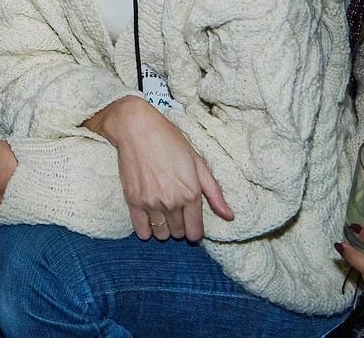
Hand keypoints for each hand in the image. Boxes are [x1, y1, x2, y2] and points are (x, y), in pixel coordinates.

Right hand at [86, 96, 232, 242]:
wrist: (137, 128)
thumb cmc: (170, 140)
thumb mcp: (197, 162)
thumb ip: (214, 192)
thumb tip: (229, 216)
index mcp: (191, 193)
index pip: (195, 231)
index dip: (195, 230)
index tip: (191, 224)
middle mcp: (172, 202)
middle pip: (178, 233)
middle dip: (180, 226)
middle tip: (176, 211)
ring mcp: (151, 203)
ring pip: (161, 233)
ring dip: (164, 228)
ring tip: (162, 214)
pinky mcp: (133, 201)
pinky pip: (141, 230)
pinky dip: (146, 230)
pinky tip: (149, 221)